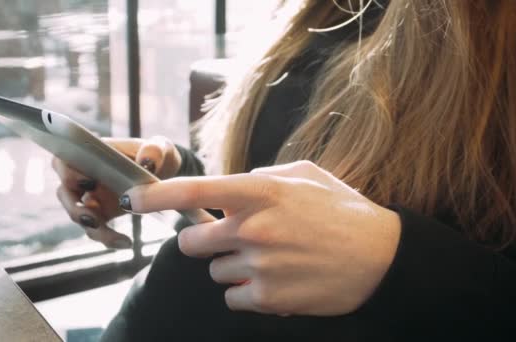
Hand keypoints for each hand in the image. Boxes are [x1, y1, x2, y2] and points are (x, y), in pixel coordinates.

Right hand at [52, 135, 180, 248]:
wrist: (165, 173)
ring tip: (115, 237)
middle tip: (93, 219)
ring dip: (91, 228)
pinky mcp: (100, 214)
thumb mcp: (160, 148)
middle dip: (74, 208)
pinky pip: (95, 230)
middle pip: (64, 191)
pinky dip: (107, 238)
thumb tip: (147, 162)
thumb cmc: (156, 154)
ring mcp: (90, 196)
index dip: (68, 172)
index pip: (65, 160)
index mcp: (92, 154)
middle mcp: (85, 174)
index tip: (89, 182)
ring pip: (77, 214)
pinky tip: (127, 242)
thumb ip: (155, 150)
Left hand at [122, 161, 400, 315]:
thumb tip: (229, 187)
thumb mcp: (304, 175)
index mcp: (260, 192)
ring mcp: (259, 267)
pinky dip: (247, 292)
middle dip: (203, 241)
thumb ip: (260, 175)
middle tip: (228, 237)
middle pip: (192, 242)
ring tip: (269, 259)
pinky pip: (233, 297)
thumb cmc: (341, 210)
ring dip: (232, 266)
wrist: (380, 257)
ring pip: (215, 271)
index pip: (193, 191)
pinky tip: (275, 280)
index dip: (157, 196)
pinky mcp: (268, 299)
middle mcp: (253, 229)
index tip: (134, 200)